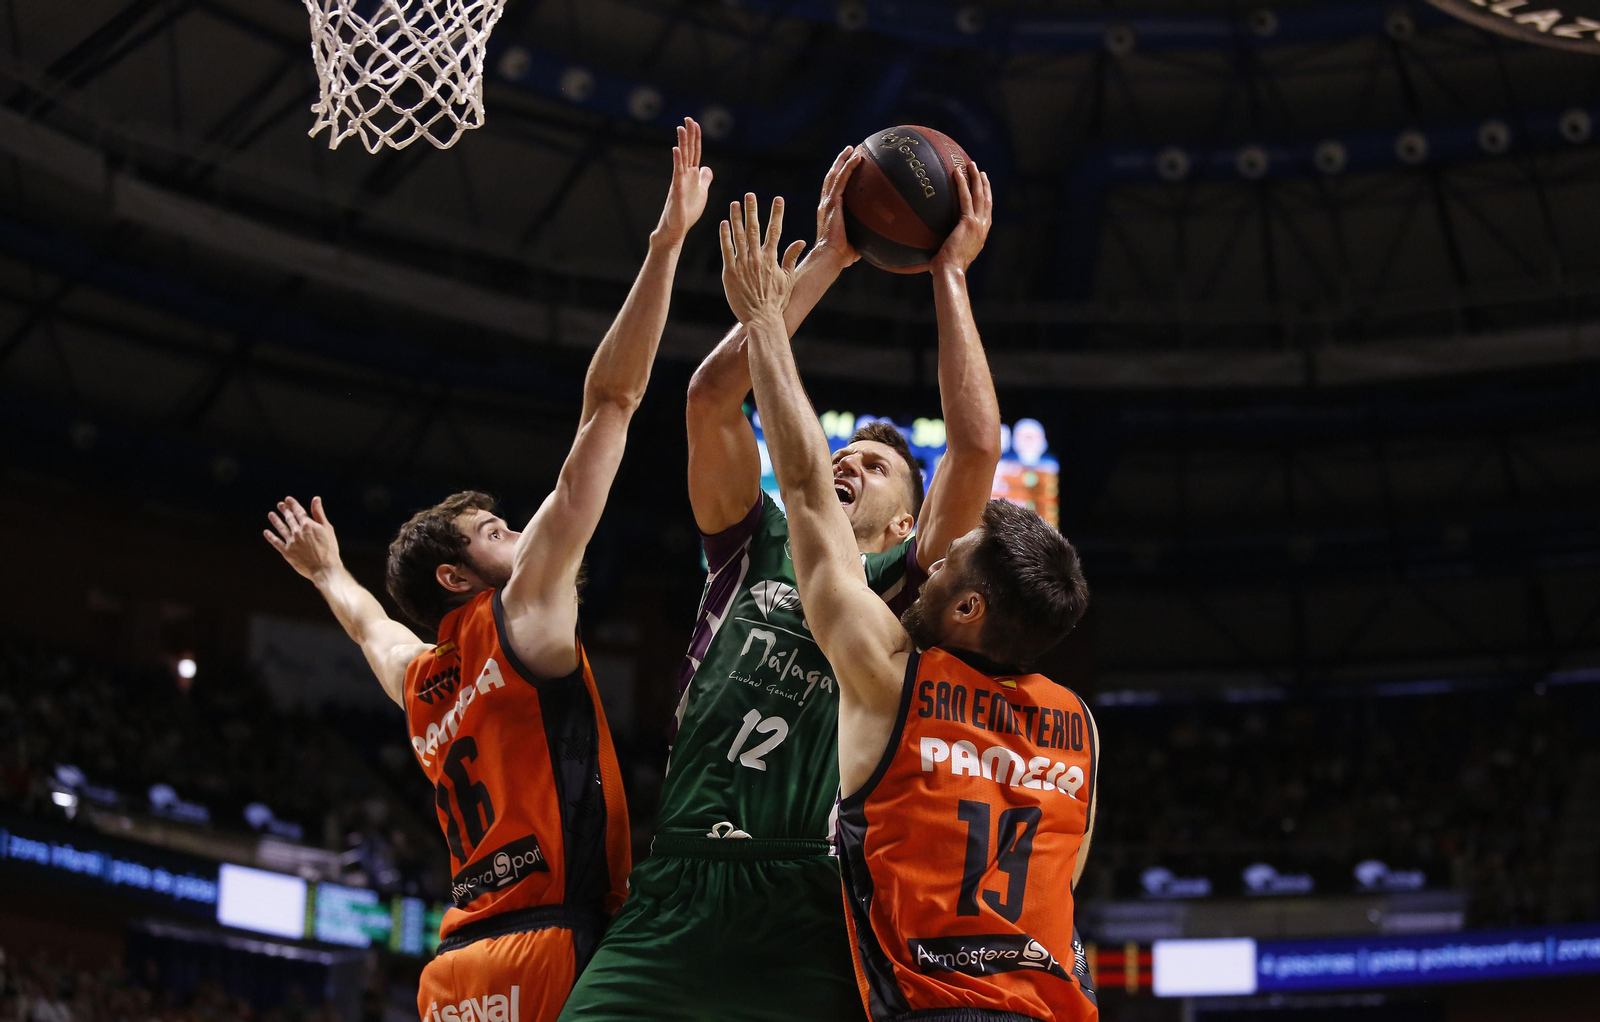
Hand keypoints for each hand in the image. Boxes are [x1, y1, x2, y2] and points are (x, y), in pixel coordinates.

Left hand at [264, 496, 340, 583]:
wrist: (324, 568)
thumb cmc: (329, 549)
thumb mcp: (327, 529)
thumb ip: (319, 513)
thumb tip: (315, 498)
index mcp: (307, 525)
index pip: (298, 511)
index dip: (293, 504)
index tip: (288, 499)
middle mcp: (297, 531)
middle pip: (289, 518)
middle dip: (284, 510)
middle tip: (280, 505)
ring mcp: (290, 541)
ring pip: (281, 528)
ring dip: (275, 520)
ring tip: (271, 514)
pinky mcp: (286, 552)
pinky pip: (276, 542)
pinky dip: (270, 537)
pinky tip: (266, 532)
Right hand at [655, 117, 713, 243]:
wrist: (676, 228)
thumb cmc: (687, 212)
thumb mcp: (702, 192)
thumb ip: (704, 179)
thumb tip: (707, 168)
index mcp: (692, 175)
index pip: (695, 152)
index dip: (696, 138)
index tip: (695, 123)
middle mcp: (685, 175)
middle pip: (688, 151)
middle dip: (689, 135)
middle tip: (688, 118)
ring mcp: (680, 181)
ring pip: (682, 158)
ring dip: (682, 143)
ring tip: (681, 128)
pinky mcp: (677, 190)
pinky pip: (677, 173)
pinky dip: (677, 161)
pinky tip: (676, 149)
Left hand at [720, 193, 806, 325]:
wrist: (762, 318)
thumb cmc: (776, 301)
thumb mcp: (788, 279)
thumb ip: (791, 258)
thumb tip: (801, 241)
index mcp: (772, 258)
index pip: (775, 230)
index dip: (777, 213)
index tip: (778, 199)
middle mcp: (757, 258)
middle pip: (755, 228)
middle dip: (752, 210)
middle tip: (750, 194)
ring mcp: (743, 264)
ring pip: (739, 236)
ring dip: (736, 218)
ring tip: (734, 203)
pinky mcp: (730, 272)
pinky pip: (727, 250)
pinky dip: (725, 236)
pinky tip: (723, 223)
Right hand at [814, 145, 861, 267]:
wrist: (830, 256)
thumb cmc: (842, 255)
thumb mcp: (856, 242)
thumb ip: (864, 236)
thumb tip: (880, 239)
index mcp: (829, 211)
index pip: (833, 189)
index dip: (838, 176)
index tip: (846, 166)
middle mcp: (826, 204)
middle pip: (831, 177)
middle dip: (839, 162)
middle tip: (849, 151)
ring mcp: (828, 202)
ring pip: (834, 175)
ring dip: (843, 160)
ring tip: (851, 149)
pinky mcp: (832, 202)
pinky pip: (841, 180)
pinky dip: (848, 167)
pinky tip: (857, 157)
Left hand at [930, 160, 991, 273]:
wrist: (951, 272)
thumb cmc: (945, 269)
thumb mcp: (949, 254)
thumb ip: (945, 245)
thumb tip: (930, 245)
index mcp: (980, 235)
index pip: (986, 212)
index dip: (986, 198)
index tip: (984, 187)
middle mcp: (982, 228)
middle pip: (986, 200)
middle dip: (984, 184)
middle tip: (980, 171)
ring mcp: (978, 224)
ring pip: (979, 196)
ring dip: (976, 178)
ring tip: (971, 165)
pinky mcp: (968, 222)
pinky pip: (965, 198)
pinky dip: (962, 184)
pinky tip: (957, 172)